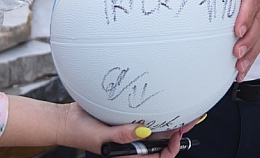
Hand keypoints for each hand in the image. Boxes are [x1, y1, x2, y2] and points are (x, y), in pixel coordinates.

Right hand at [56, 103, 197, 155]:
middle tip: (193, 119)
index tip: (178, 134)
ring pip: (156, 132)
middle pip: (161, 144)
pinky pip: (146, 121)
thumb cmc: (80, 132)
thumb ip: (122, 136)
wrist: (66, 120)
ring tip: (185, 114)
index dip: (171, 148)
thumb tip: (145, 133)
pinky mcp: (126, 122)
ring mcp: (130, 134)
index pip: (158, 157)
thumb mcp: (101, 137)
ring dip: (170, 123)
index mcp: (129, 154)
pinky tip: (164, 107)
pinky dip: (157, 114)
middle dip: (178, 133)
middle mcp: (132, 146)